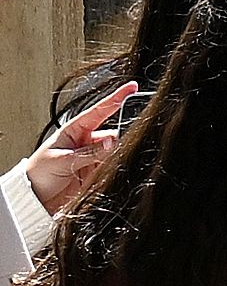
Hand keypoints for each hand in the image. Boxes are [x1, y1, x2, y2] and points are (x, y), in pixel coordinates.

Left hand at [22, 89, 133, 216]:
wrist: (34, 198)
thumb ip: (89, 153)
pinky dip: (113, 169)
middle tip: (113, 150)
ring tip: (99, 168)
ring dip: (113, 158)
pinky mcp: (95, 172)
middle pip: (112, 134)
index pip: (99, 111)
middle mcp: (85, 141)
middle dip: (116, 141)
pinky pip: (112, 167)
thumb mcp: (62, 160)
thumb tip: (112, 143)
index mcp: (73, 131)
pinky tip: (104, 173)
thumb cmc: (39, 174)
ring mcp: (91, 157)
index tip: (132, 87)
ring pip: (114, 152)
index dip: (116, 98)